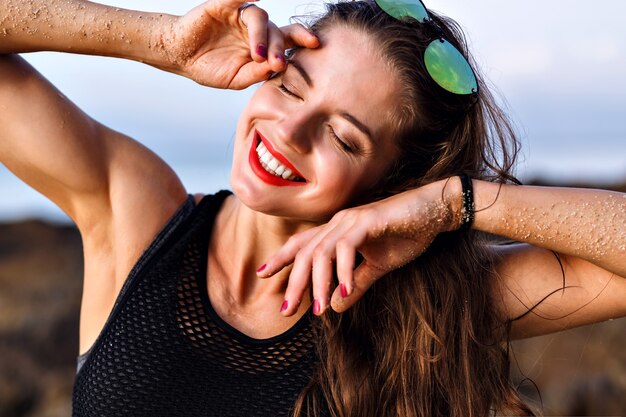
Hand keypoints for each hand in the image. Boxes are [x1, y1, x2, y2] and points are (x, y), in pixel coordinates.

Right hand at [155, 0, 318, 88]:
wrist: (181, 57)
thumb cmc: (210, 68)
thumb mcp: (237, 78)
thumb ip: (257, 73)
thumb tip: (276, 68)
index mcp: (264, 45)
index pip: (288, 40)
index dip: (302, 39)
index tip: (315, 44)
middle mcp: (256, 29)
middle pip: (277, 30)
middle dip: (281, 47)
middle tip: (279, 64)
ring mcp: (240, 16)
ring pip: (260, 18)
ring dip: (262, 36)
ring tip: (258, 55)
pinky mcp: (222, 6)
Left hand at [258, 179, 462, 314]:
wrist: (434, 211)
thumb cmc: (407, 234)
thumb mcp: (378, 266)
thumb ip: (355, 284)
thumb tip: (336, 307)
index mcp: (338, 230)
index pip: (303, 244)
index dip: (282, 258)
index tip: (263, 273)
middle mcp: (338, 223)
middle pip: (306, 252)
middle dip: (294, 281)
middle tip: (286, 309)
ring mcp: (351, 221)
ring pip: (322, 252)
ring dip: (319, 283)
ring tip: (318, 310)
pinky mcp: (367, 222)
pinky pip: (347, 247)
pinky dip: (344, 270)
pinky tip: (343, 290)